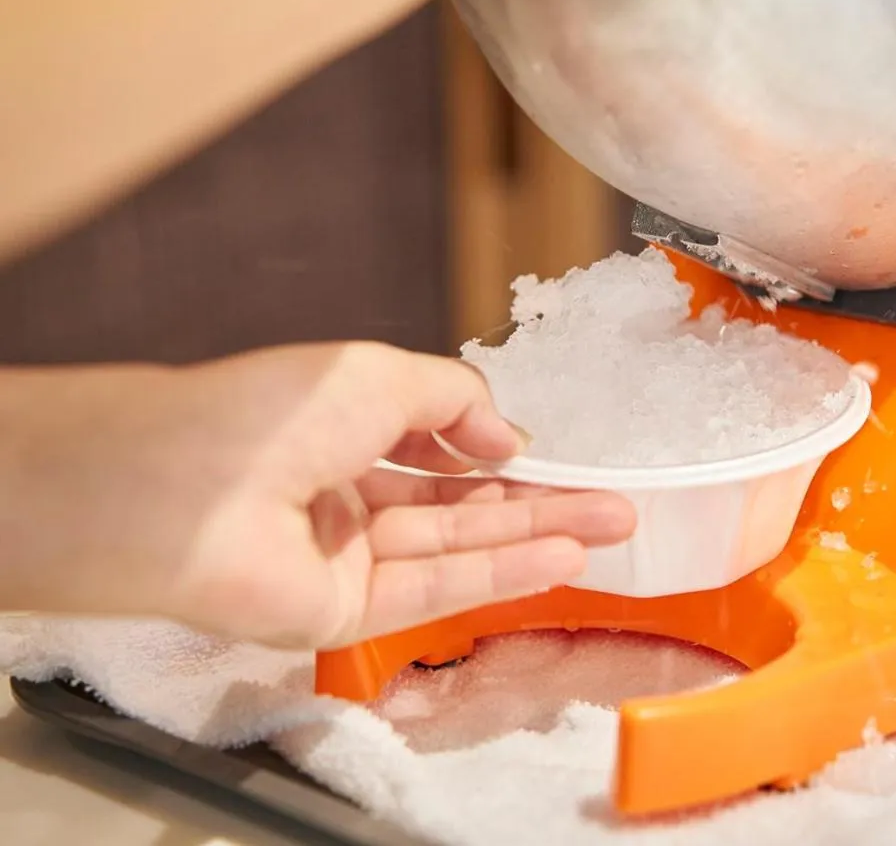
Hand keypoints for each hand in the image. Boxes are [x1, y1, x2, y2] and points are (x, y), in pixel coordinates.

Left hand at [0, 342, 634, 648]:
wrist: (191, 488)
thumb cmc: (276, 411)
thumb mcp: (382, 373)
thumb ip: (456, 400)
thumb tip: (509, 438)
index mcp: (337, 429)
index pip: (431, 446)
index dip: (493, 451)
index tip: (550, 456)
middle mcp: (341, 494)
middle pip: (458, 504)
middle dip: (540, 502)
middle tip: (614, 505)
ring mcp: (343, 556)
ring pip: (457, 548)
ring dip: (537, 538)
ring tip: (610, 530)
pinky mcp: (344, 612)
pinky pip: (435, 590)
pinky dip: (502, 573)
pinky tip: (561, 558)